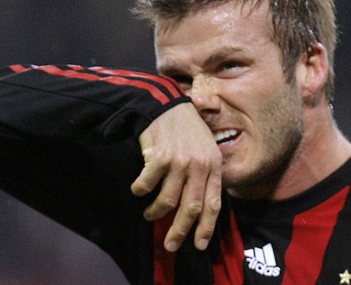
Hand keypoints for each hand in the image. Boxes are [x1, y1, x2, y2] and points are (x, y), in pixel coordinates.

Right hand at [131, 102, 221, 251]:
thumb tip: (200, 207)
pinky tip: (138, 190)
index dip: (206, 228)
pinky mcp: (159, 157)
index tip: (198, 245)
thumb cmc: (185, 130)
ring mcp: (179, 161)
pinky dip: (140, 191)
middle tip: (170, 245)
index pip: (213, 204)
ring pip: (167, 201)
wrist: (164, 106)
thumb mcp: (205, 148)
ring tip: (149, 214)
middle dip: (180, 231)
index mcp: (213, 165)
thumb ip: (206, 174)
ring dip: (155, 212)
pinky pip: (146, 186)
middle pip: (190, 208)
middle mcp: (199, 165)